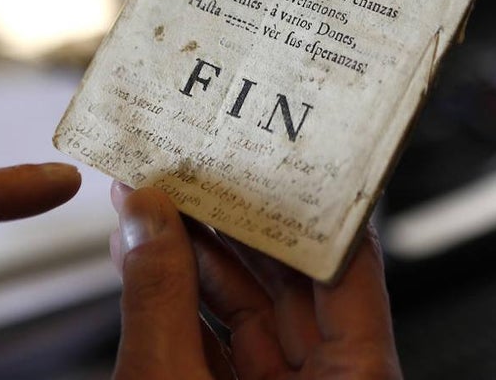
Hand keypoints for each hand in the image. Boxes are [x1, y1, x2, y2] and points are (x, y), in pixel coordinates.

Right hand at [110, 183, 401, 378]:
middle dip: (237, 220)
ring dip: (202, 257)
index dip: (310, 199)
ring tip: (160, 203)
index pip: (348, 262)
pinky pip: (227, 344)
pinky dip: (188, 305)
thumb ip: (160, 301)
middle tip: (200, 167)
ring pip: (256, 309)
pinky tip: (150, 261)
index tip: (274, 151)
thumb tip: (146, 216)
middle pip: (297, 278)